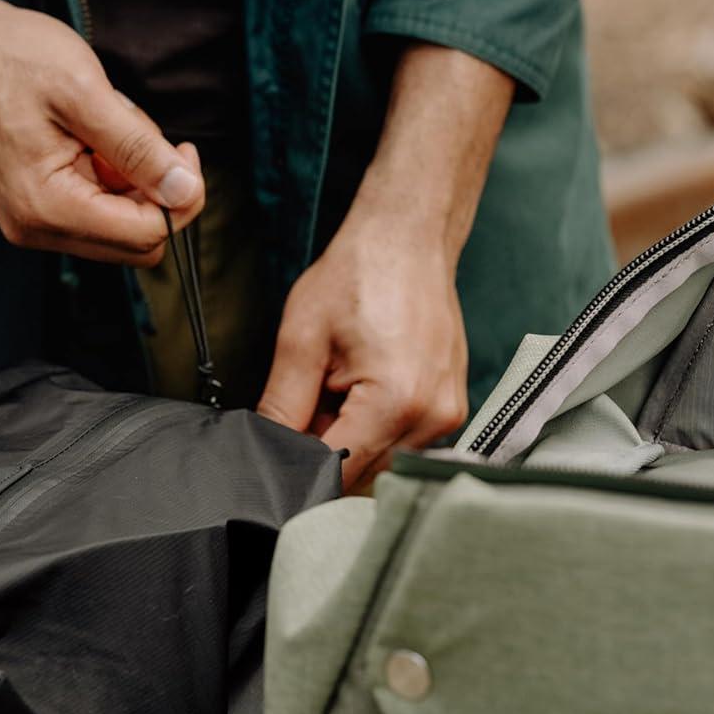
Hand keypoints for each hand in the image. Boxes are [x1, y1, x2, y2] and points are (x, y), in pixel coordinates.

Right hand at [0, 1, 202, 263]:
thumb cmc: (13, 58)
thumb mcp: (85, 91)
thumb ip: (137, 146)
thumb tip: (184, 188)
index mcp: (47, 206)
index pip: (143, 236)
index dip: (179, 198)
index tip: (184, 151)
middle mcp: (37, 228)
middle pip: (133, 244)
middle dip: (155, 193)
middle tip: (148, 137)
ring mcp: (33, 223)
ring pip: (117, 228)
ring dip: (130, 183)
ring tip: (105, 127)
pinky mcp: (34, 211)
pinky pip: (95, 212)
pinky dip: (108, 179)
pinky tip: (92, 138)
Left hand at [258, 216, 468, 488]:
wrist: (407, 239)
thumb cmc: (358, 276)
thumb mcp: (300, 342)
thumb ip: (280, 408)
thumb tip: (264, 454)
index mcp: (396, 403)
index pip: (334, 471)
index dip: (297, 469)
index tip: (274, 453)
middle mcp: (432, 418)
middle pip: (359, 474)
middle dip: (323, 452)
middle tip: (308, 403)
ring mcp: (447, 416)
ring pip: (378, 463)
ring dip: (348, 441)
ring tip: (336, 389)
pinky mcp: (450, 410)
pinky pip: (399, 442)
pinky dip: (371, 429)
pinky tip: (359, 391)